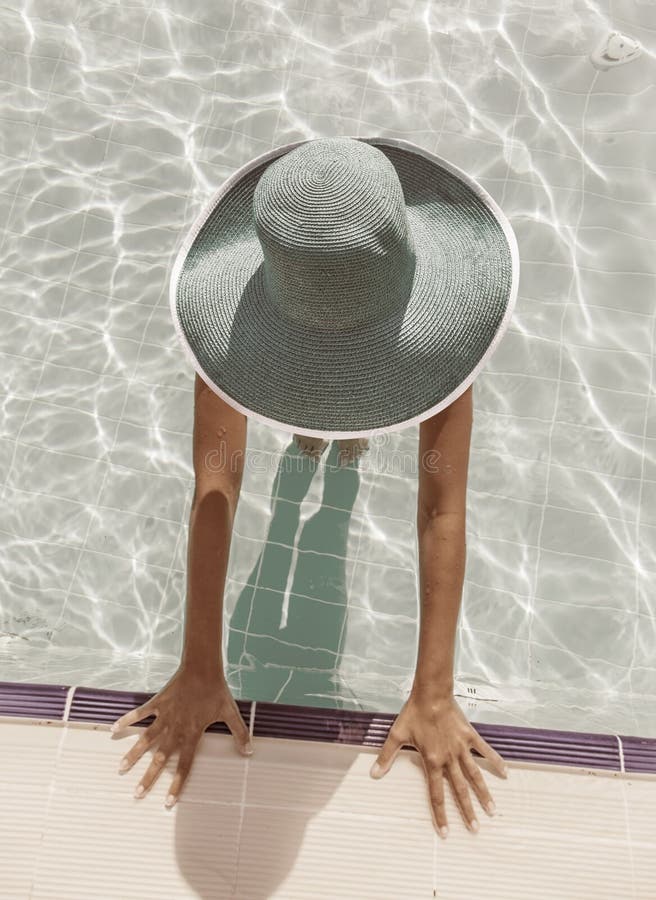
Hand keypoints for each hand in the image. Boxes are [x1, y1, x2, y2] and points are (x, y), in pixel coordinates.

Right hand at [110, 666, 252, 807]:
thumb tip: (250, 751)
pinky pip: (140, 713)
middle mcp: (175, 729)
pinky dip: (127, 720)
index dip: (176, 784)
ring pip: (146, 740)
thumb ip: (239, 733)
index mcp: (192, 734)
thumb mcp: (230, 713)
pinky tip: (114, 729)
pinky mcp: (158, 703)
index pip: (184, 765)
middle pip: (160, 759)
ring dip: (133, 754)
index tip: (168, 802)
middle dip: (148, 777)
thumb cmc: (217, 691)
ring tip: (121, 769)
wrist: (203, 668)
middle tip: (136, 794)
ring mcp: (164, 716)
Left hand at [369, 692, 506, 836]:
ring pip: (475, 775)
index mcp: (432, 760)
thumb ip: (387, 756)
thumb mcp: (396, 735)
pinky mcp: (469, 736)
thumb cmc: (413, 713)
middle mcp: (449, 758)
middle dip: (467, 811)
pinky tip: (505, 772)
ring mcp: (461, 747)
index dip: (440, 814)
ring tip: (492, 810)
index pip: (436, 794)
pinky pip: (485, 751)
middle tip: (475, 829)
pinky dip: (495, 761)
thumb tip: (374, 774)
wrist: (431, 693)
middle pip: (459, 790)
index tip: (445, 832)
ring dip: (483, 793)